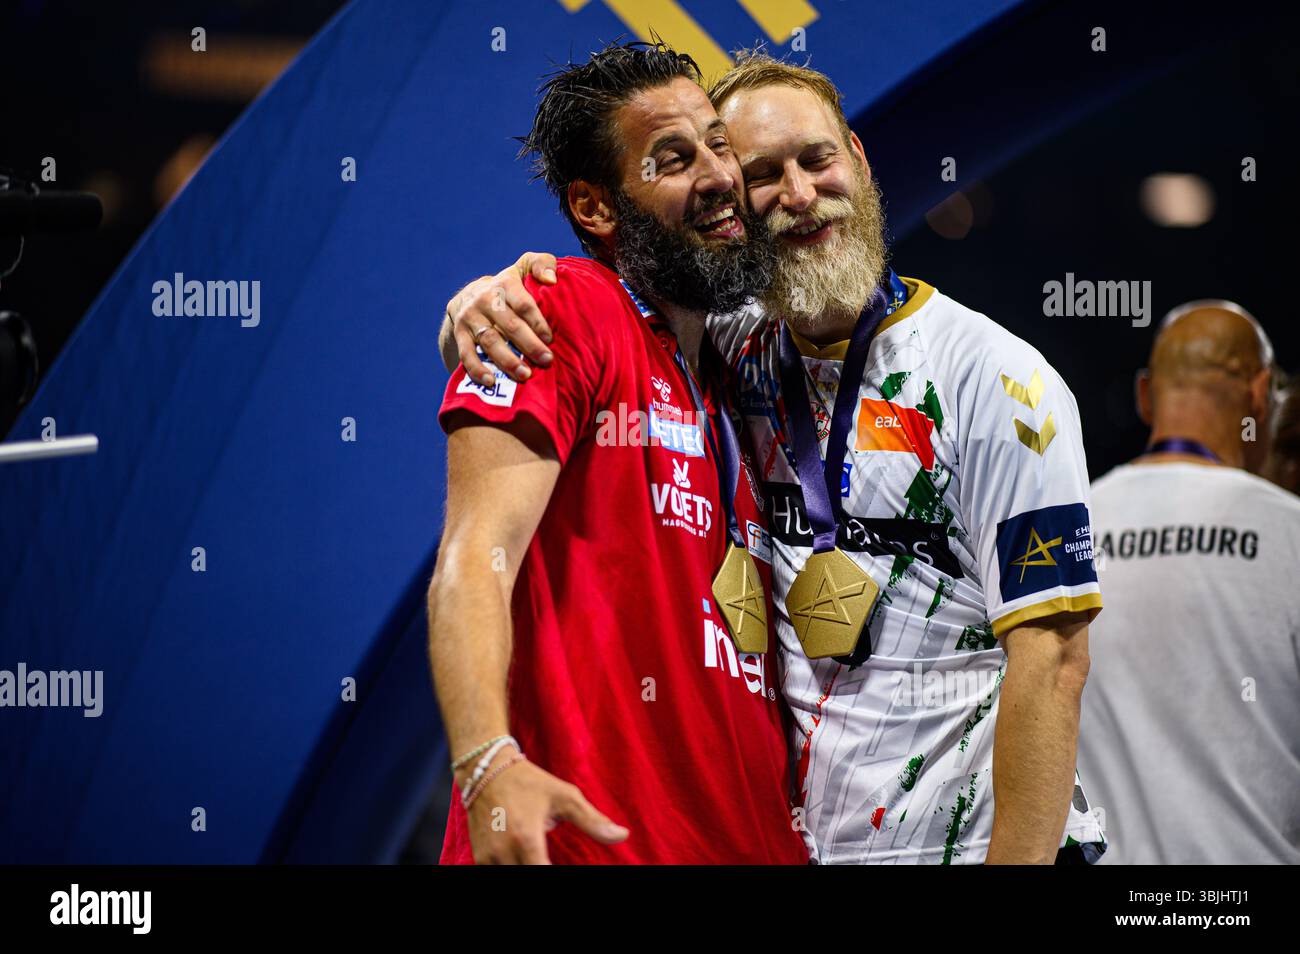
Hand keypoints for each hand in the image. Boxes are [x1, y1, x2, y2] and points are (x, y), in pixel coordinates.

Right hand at [448, 252, 557, 386]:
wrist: (467, 298)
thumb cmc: (508, 287)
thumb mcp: (523, 267)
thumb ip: (542, 264)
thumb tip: (552, 280)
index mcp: (504, 283)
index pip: (523, 303)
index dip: (537, 322)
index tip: (550, 339)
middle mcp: (485, 299)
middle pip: (509, 324)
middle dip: (529, 344)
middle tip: (546, 361)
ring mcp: (470, 318)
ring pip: (490, 341)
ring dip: (508, 360)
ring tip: (525, 375)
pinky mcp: (459, 334)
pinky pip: (467, 354)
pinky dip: (478, 369)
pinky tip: (491, 382)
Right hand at [462, 756, 628, 863]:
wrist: (486, 770)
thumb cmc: (530, 782)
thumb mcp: (564, 796)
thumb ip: (593, 821)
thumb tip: (622, 835)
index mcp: (526, 839)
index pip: (542, 874)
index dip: (556, 876)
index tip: (564, 865)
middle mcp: (503, 852)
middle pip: (527, 877)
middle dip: (542, 869)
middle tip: (551, 859)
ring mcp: (487, 856)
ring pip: (509, 877)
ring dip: (528, 868)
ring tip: (540, 857)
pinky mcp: (479, 857)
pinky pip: (496, 872)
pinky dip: (513, 867)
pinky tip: (525, 858)